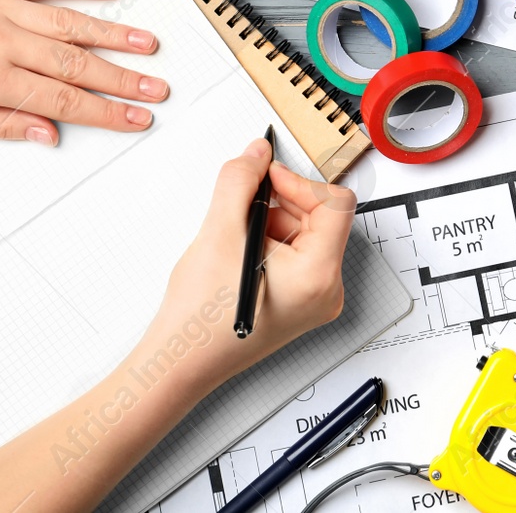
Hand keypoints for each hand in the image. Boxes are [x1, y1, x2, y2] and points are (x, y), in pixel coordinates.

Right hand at [148, 136, 355, 389]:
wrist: (179, 361)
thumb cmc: (200, 318)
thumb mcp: (219, 232)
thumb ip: (240, 181)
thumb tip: (257, 154)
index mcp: (319, 275)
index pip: (335, 204)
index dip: (299, 183)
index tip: (267, 178)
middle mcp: (327, 290)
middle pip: (322, 218)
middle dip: (282, 204)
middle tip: (244, 208)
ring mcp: (316, 299)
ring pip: (307, 234)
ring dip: (273, 222)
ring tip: (236, 240)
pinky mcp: (301, 302)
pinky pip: (298, 254)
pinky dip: (271, 242)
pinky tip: (241, 254)